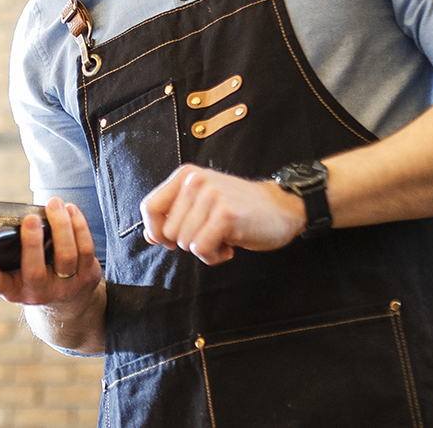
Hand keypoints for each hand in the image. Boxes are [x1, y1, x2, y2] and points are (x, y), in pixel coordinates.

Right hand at [0, 198, 101, 307]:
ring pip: (66, 255)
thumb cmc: (35, 278)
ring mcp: (66, 286)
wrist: (68, 304)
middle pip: (35, 271)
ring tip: (54, 203)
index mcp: (15, 290)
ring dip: (61, 225)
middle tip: (30, 218)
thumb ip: (5, 257)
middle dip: (32, 243)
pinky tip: (71, 210)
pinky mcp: (87, 276)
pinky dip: (79, 225)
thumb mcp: (16, 275)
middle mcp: (40, 292)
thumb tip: (1, 224)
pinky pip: (86, 248)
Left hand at [140, 164, 306, 264]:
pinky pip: (201, 249)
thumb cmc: (241, 210)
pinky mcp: (224, 215)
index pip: (149, 207)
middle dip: (187, 242)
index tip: (171, 240)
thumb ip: (175, 217)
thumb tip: (149, 236)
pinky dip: (214, 256)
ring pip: (184, 242)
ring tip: (223, 238)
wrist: (283, 207)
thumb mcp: (203, 206)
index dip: (156, 231)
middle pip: (167, 231)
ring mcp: (210, 196)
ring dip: (204, 250)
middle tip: (212, 234)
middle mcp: (195, 181)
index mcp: (186, 175)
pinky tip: (230, 246)